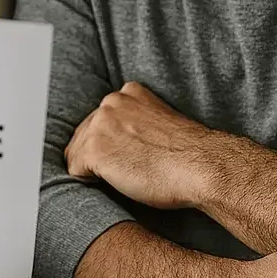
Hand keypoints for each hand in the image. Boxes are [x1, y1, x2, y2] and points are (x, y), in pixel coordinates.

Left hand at [65, 82, 219, 206]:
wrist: (201, 166)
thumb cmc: (188, 154)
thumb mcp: (160, 121)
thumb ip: (137, 121)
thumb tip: (123, 140)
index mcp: (128, 93)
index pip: (101, 118)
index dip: (108, 141)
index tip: (122, 155)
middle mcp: (110, 103)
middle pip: (85, 133)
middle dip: (96, 153)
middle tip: (120, 170)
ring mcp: (100, 125)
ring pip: (77, 151)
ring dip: (92, 168)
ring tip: (118, 179)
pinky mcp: (95, 150)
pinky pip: (75, 169)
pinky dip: (87, 180)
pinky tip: (111, 184)